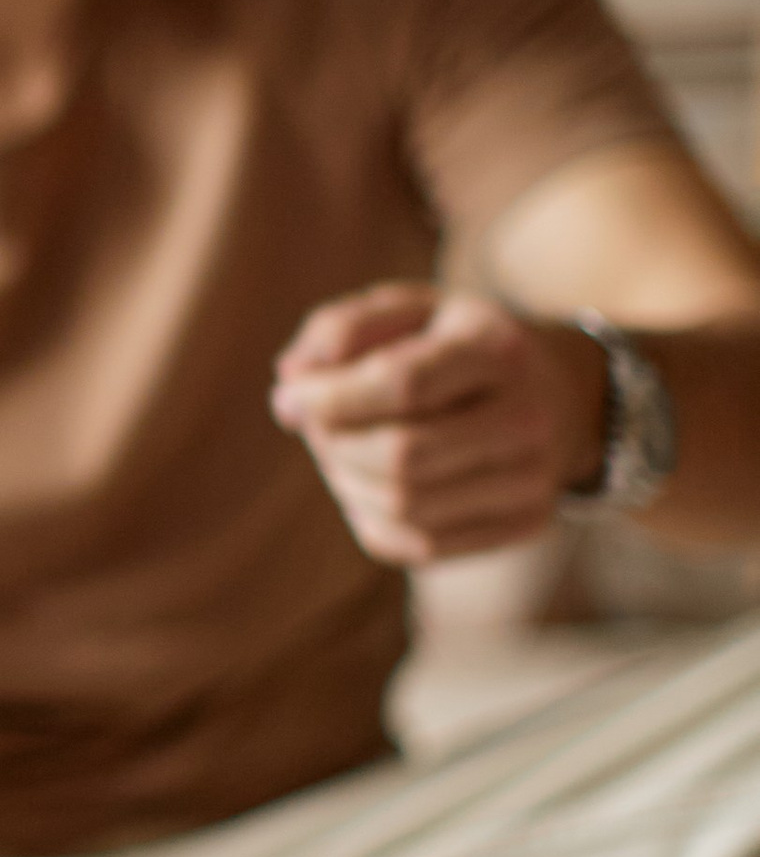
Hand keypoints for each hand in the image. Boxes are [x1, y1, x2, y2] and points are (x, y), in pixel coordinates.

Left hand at [269, 283, 606, 565]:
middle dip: (333, 445)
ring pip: (406, 508)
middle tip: (312, 426)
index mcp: (498, 350)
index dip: (330, 398)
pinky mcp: (525, 525)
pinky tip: (367, 487)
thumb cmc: (462, 345)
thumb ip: (343, 329)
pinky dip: (373, 520)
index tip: (290, 398)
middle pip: (402, 457)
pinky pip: (421, 547)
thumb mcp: (412, 309)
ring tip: (337, 451)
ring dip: (346, 483)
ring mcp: (533, 480)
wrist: (566, 393)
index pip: (403, 384)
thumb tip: (291, 383)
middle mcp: (527, 418)